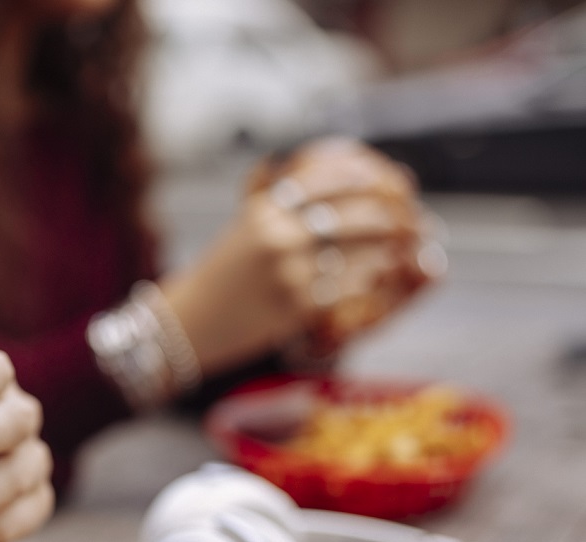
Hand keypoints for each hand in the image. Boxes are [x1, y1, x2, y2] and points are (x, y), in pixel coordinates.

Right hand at [162, 137, 438, 375]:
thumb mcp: (239, 228)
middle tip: (410, 217)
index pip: (327, 179)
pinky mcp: (296, 306)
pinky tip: (382, 276)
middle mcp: (277, 236)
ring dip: (388, 248)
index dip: (363, 176)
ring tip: (405, 246)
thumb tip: (283, 158)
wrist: (188, 325)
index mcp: (264, 211)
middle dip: (389, 214)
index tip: (386, 179)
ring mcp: (288, 272)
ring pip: (358, 252)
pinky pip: (349, 287)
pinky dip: (371, 280)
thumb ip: (266, 196)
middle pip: (353, 213)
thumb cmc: (218, 276)